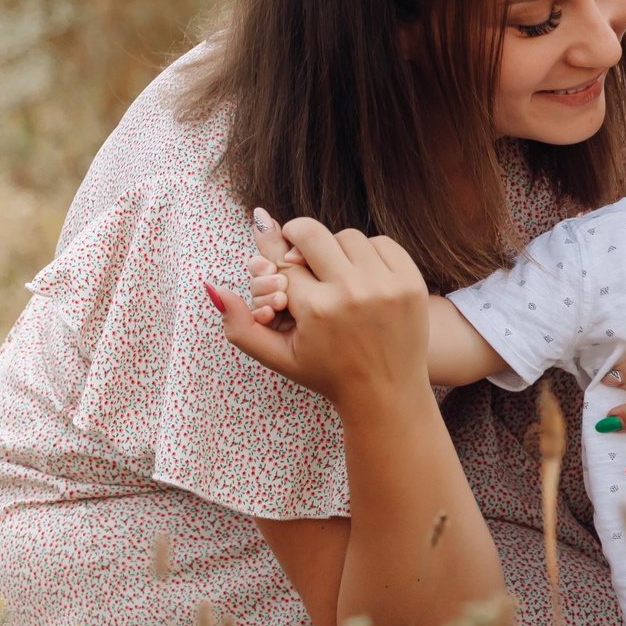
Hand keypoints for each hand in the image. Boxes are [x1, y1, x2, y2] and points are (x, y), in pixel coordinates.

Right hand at [214, 217, 430, 411]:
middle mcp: (352, 292)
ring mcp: (386, 285)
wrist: (387, 392)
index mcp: (316, 310)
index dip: (275, 264)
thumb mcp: (278, 356)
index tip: (278, 267)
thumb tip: (214, 288)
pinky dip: (367, 253)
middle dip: (297, 239)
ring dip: (334, 249)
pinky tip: (361, 274)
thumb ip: (240, 325)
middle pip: (311, 233)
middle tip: (296, 251)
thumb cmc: (328, 374)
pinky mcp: (411, 281)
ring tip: (332, 272)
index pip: (282, 263)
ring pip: (347, 236)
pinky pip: (382, 242)